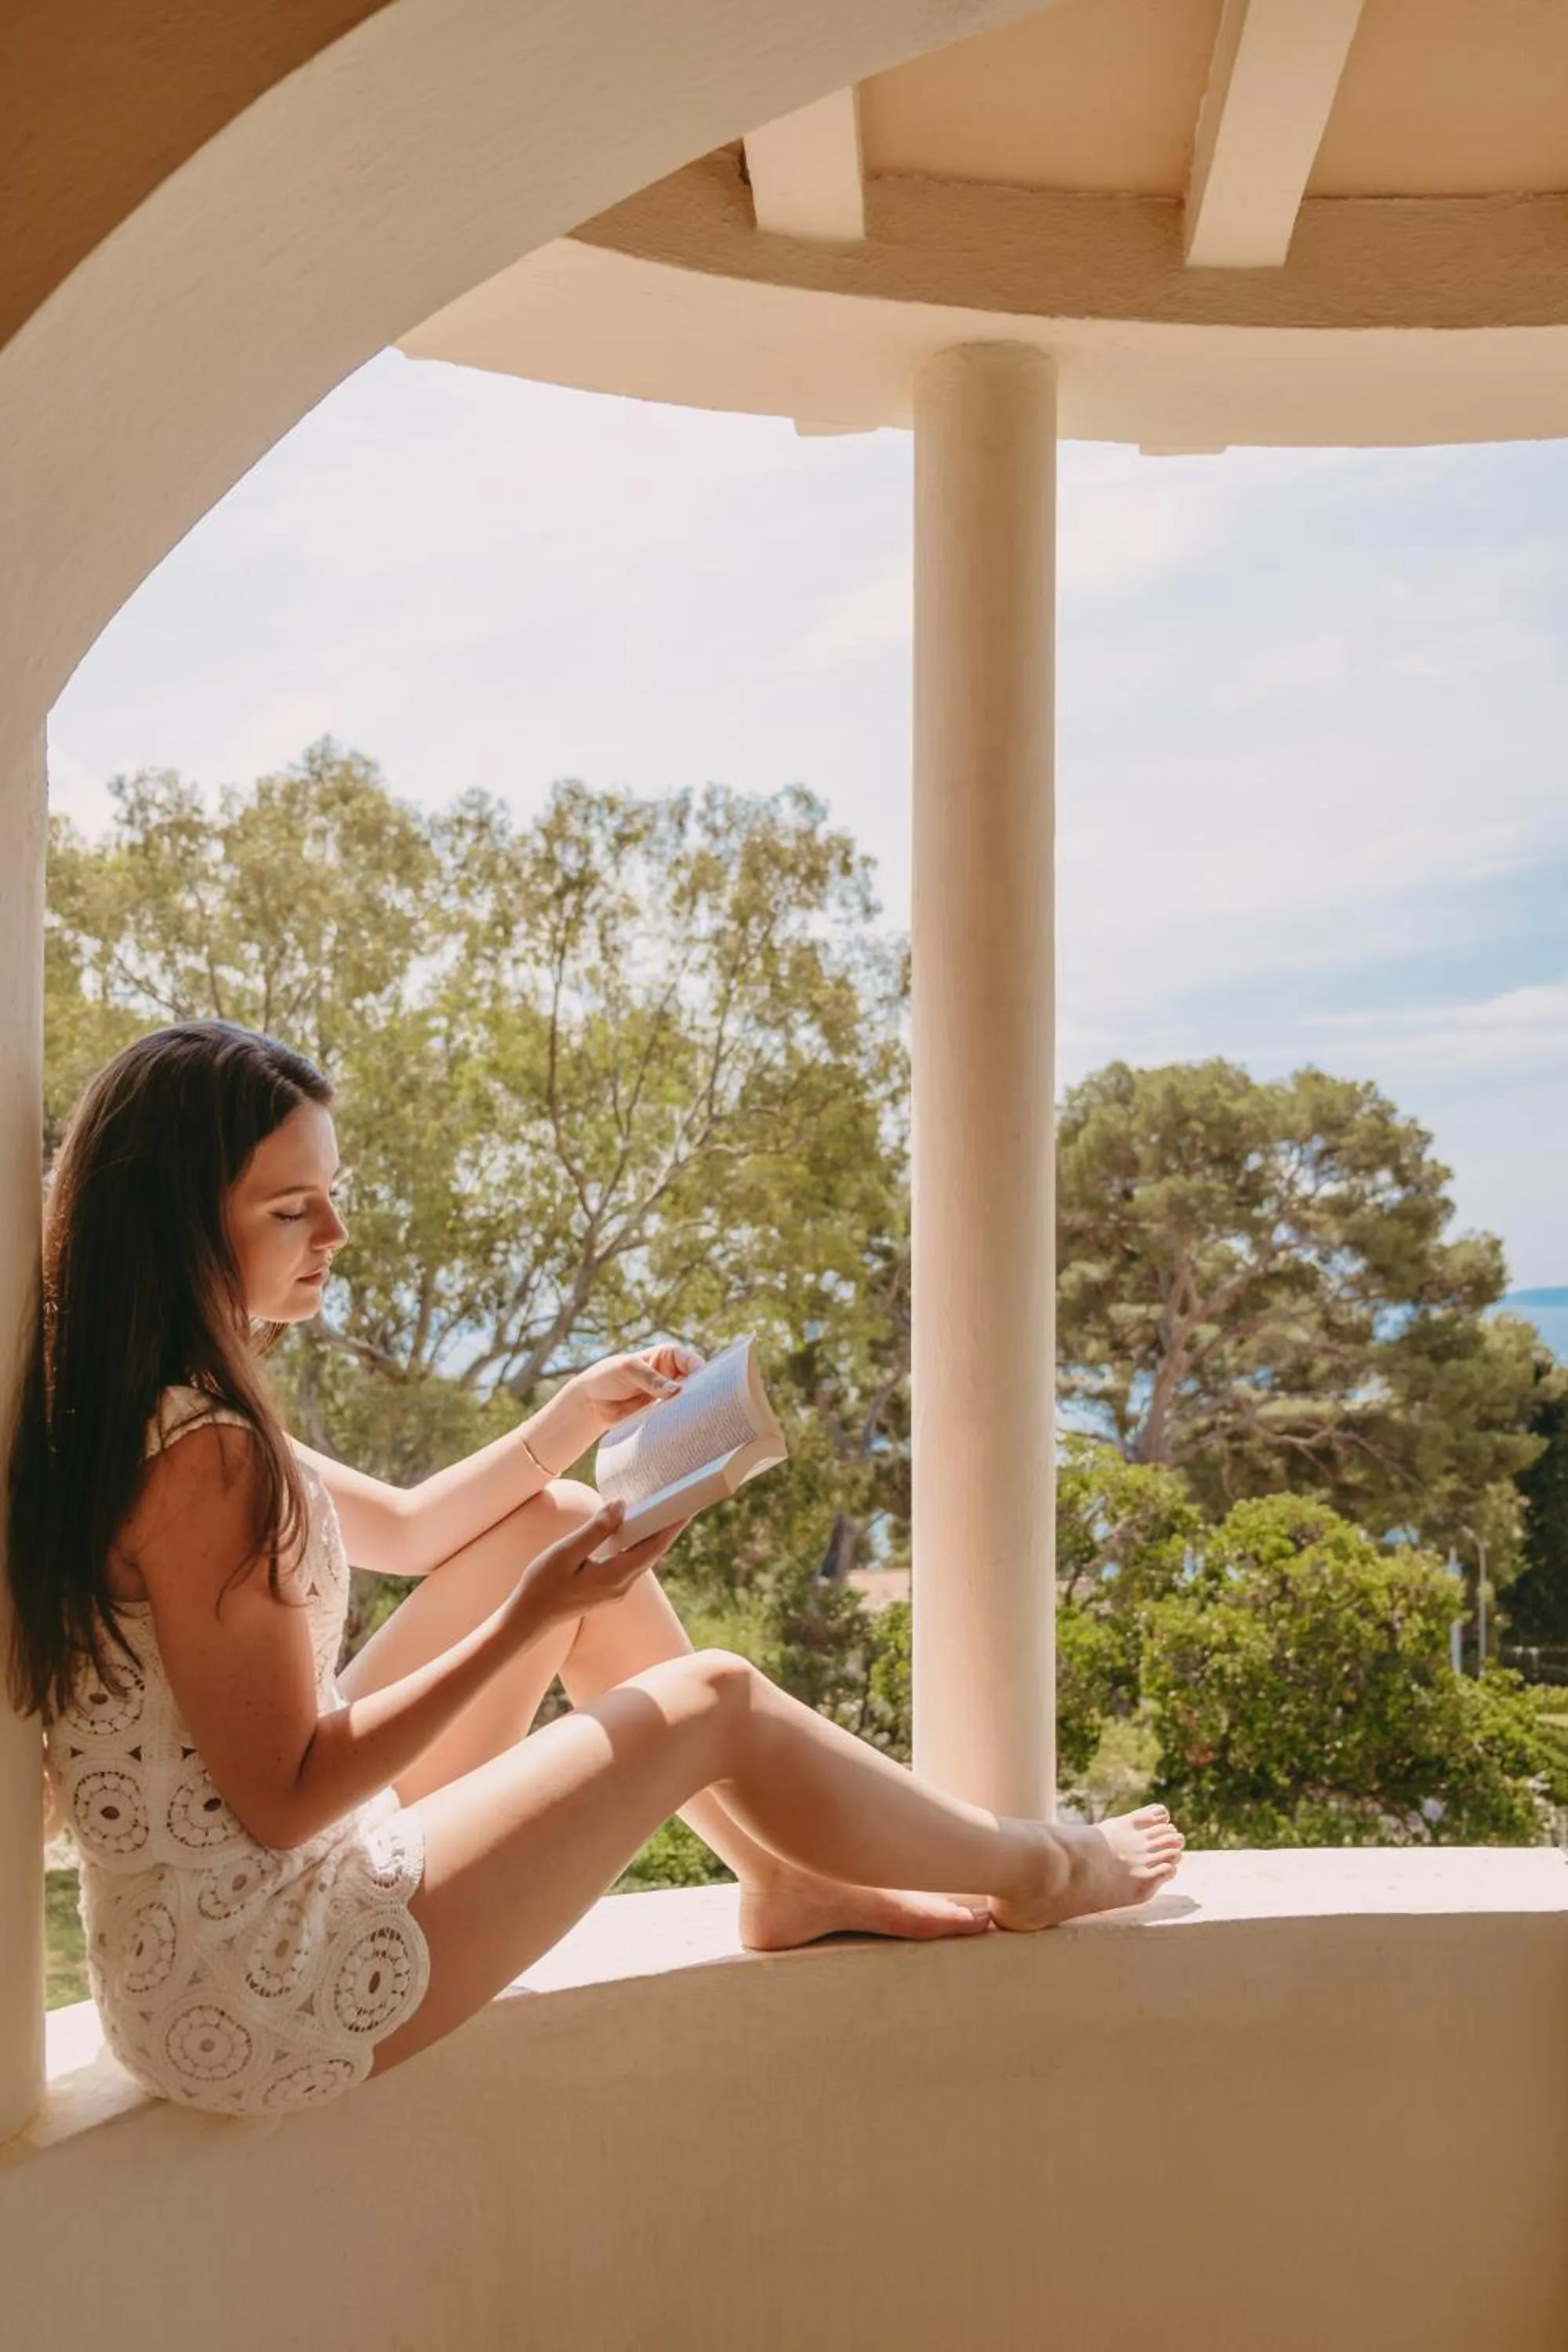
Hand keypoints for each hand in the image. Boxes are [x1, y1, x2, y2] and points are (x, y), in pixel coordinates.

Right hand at [507, 1500, 690, 1637]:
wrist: (528, 1617)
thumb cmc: (543, 1584)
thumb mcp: (567, 1552)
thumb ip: (597, 1529)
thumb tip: (622, 1506)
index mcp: (616, 1576)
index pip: (654, 1546)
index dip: (672, 1525)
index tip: (688, 1505)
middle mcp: (622, 1586)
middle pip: (652, 1551)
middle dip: (667, 1527)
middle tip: (680, 1500)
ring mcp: (615, 1589)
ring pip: (642, 1557)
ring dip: (652, 1534)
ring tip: (661, 1510)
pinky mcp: (607, 1588)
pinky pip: (630, 1561)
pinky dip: (636, 1543)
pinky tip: (633, 1529)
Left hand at [565, 1345, 703, 1435]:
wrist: (591, 1402)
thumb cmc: (607, 1376)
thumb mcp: (628, 1371)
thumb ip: (651, 1380)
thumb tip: (677, 1390)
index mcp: (668, 1356)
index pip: (692, 1362)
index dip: (702, 1372)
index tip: (707, 1387)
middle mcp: (673, 1375)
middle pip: (696, 1383)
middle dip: (701, 1394)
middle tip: (706, 1407)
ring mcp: (669, 1396)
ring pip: (688, 1403)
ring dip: (691, 1411)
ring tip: (697, 1421)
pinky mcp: (662, 1414)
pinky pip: (676, 1418)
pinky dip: (680, 1423)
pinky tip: (685, 1431)